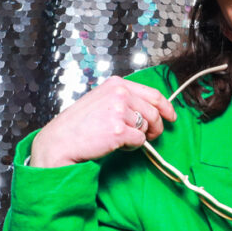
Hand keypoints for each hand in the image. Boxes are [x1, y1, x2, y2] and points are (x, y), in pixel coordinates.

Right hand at [29, 76, 176, 167]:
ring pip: (147, 126)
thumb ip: (124, 99)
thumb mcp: (102, 100)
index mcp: (116, 84)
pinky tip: (119, 145)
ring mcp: (119, 111)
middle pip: (154, 111)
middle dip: (156, 126)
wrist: (60, 142)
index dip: (166, 106)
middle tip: (151, 136)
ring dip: (141, 136)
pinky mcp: (119, 130)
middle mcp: (119, 94)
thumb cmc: (79, 125)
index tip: (171, 116)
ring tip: (125, 140)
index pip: (153, 93)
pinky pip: (139, 140)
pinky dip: (133, 146)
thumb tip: (151, 109)